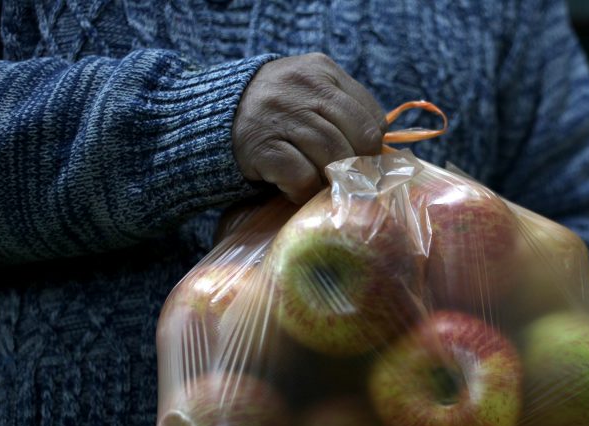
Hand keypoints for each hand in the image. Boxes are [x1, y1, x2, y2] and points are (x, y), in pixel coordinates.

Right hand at [231, 53, 386, 203]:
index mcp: (323, 72)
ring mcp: (281, 115)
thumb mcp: (307, 94)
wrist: (208, 116)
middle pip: (361, 139)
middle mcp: (304, 88)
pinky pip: (303, 177)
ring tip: (319, 184)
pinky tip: (293, 188)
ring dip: (331, 180)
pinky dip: (304, 191)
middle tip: (344, 179)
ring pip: (334, 158)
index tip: (359, 160)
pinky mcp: (262, 145)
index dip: (371, 146)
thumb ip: (341, 112)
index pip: (372, 116)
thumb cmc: (272, 113)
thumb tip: (380, 155)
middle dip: (357, 167)